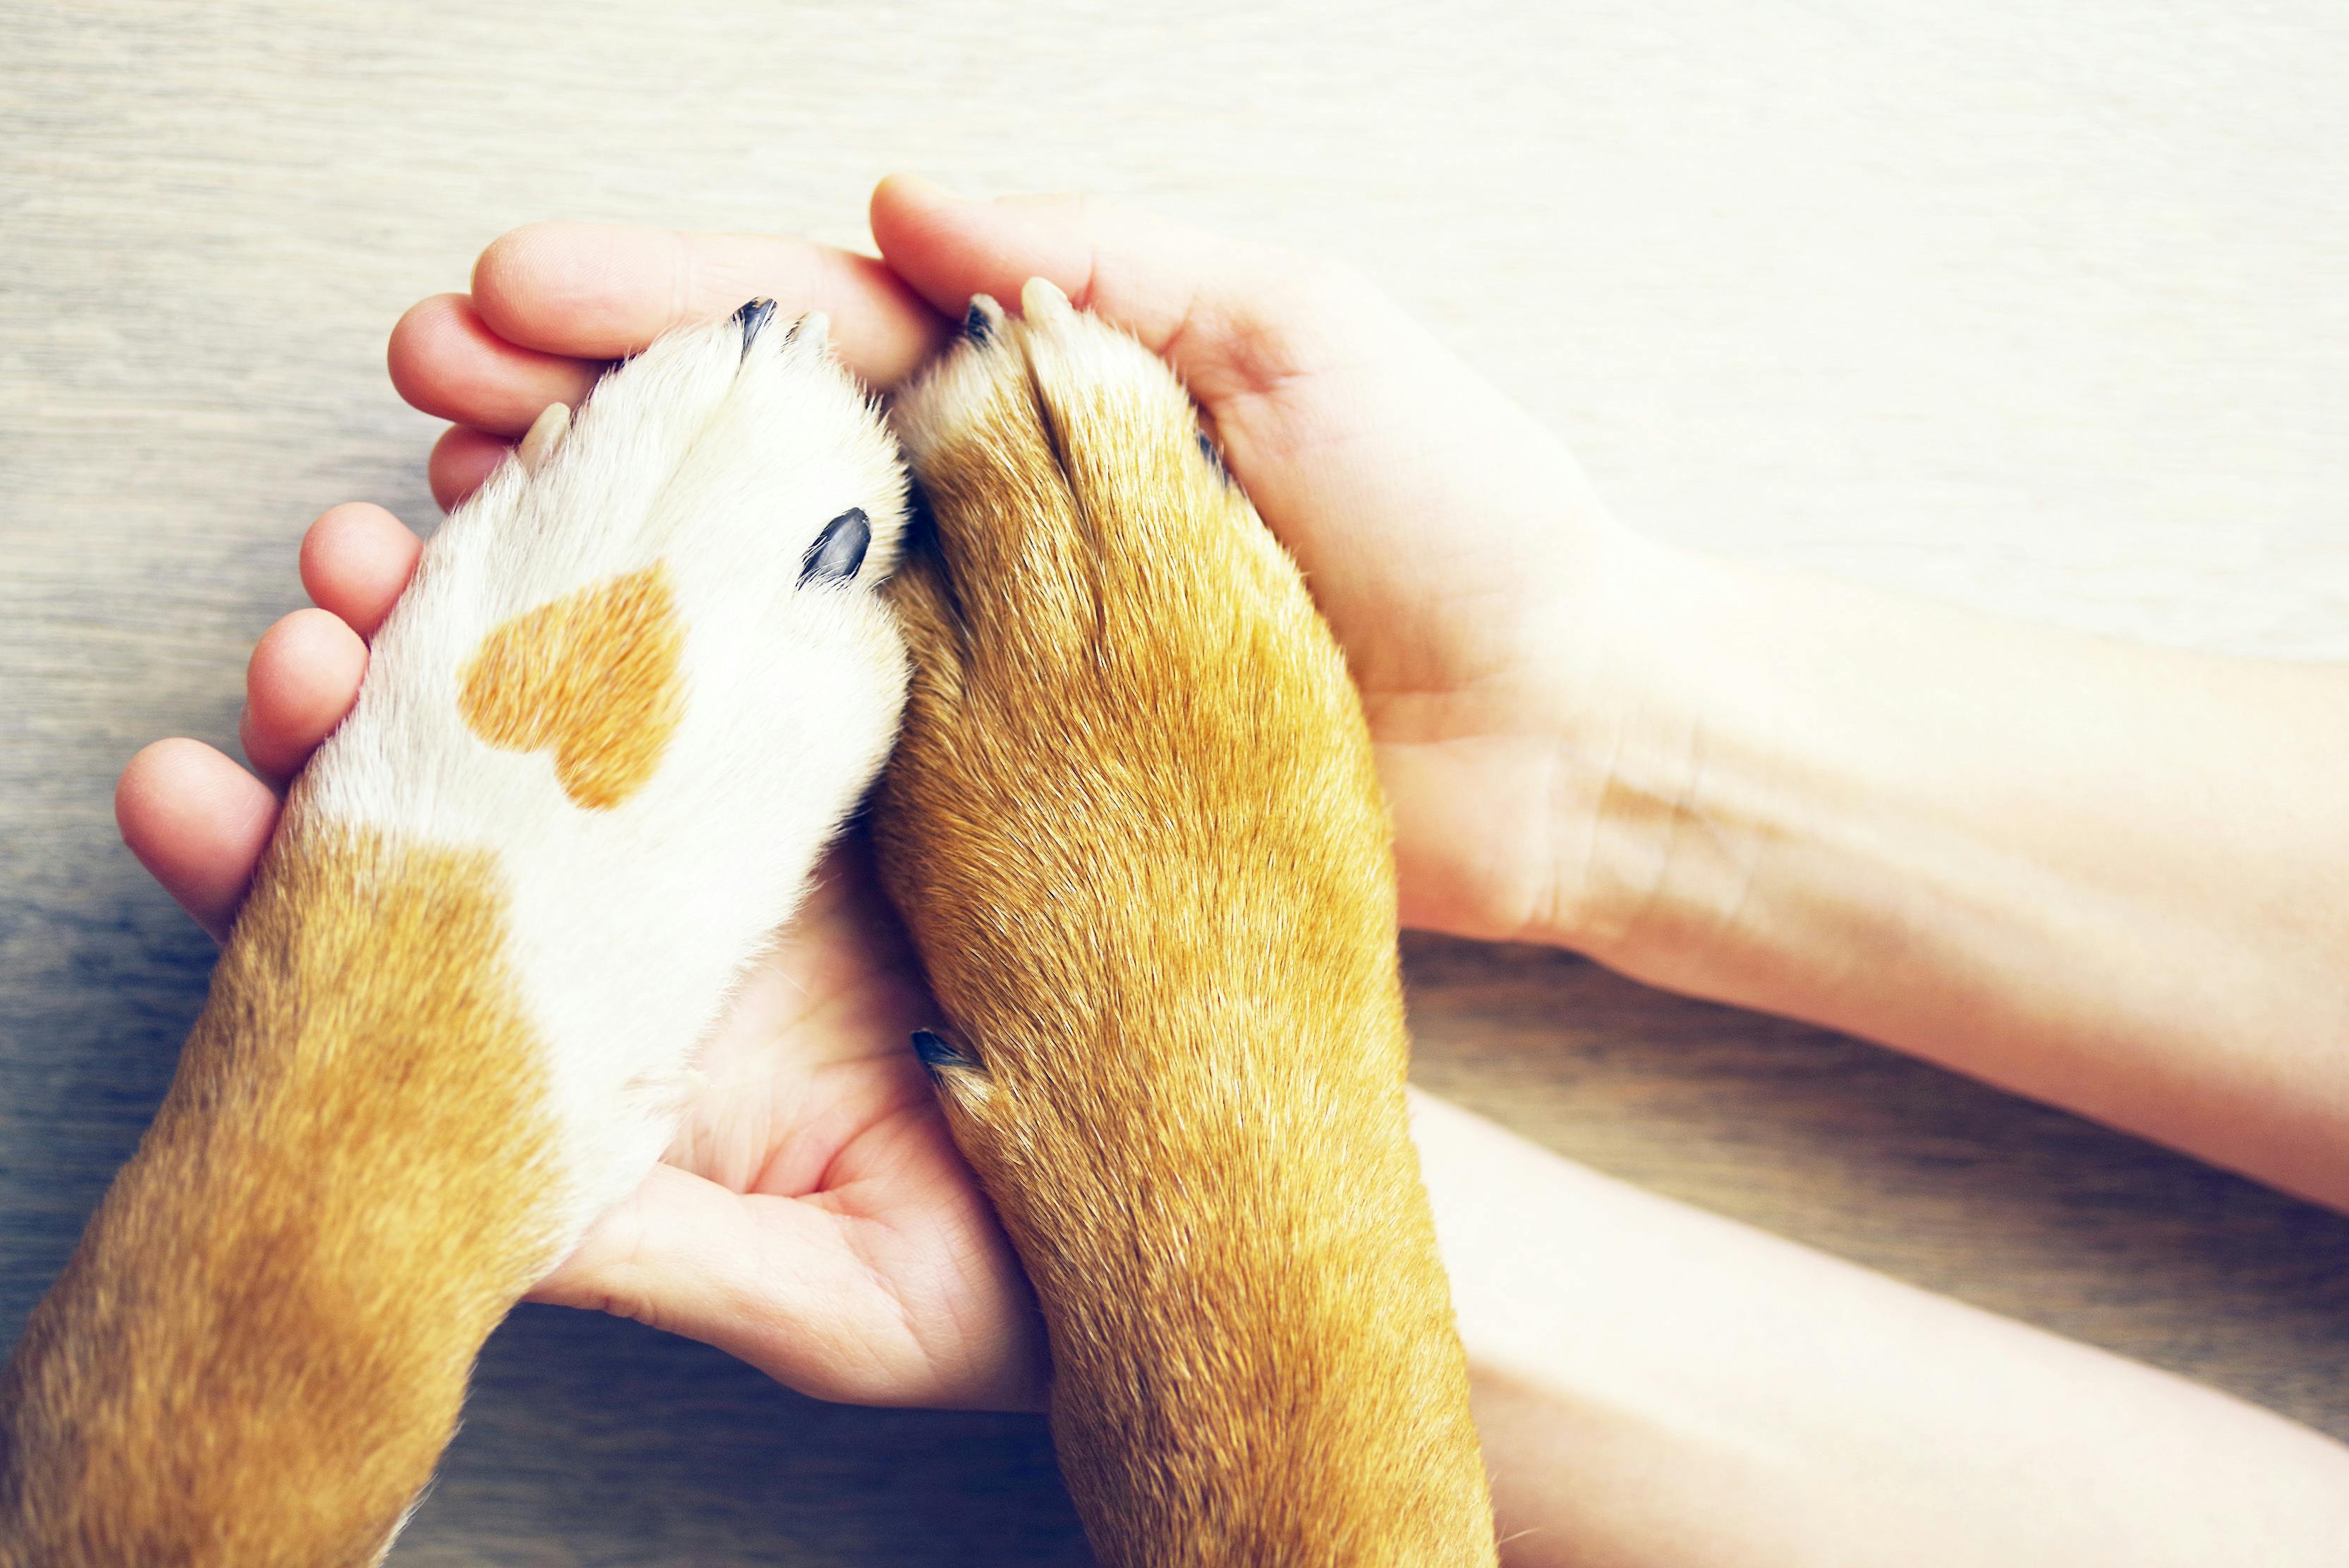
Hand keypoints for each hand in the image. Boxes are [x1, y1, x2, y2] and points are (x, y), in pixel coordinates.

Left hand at [115, 501, 1044, 1410]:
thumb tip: (467, 1217)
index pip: (440, 916)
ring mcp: (814, 785)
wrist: (1231, 1194)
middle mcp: (703, 878)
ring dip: (505, 571)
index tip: (199, 797)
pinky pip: (814, 593)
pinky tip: (628, 477)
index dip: (298, 855)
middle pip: (505, 748)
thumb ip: (651, 1248)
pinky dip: (718, 527)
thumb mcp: (833, 1297)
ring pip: (624, 640)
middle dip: (383, 674)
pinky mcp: (942, 704)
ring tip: (417, 524)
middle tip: (314, 615)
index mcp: (651, 1004)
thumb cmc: (1030, 1280)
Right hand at [387, 178, 1670, 946]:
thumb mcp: (1296, 331)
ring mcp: (987, 661)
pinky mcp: (1005, 797)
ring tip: (439, 544)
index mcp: (1038, 391)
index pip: (810, 328)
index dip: (653, 304)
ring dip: (595, 569)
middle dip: (572, 419)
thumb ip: (1098, 262)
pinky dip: (706, 729)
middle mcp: (990, 520)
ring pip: (753, 601)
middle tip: (417, 404)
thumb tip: (902, 198)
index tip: (502, 291)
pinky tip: (587, 716)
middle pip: (741, 459)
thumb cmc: (1459, 517)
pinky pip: (832, 754)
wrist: (1555, 737)